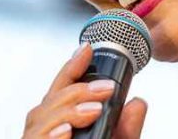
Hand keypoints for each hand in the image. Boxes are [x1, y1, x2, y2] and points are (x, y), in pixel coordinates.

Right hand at [22, 43, 146, 137]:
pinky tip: (65, 131)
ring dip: (68, 111)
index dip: (72, 67)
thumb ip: (127, 128)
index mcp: (60, 125)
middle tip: (107, 89)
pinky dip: (49, 136)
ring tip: (94, 110)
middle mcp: (44, 132)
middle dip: (78, 90)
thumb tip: (138, 102)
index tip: (87, 48)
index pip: (61, 92)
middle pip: (49, 103)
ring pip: (40, 121)